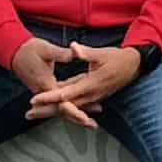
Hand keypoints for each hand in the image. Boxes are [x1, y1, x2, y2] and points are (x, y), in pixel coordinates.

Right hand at [10, 36, 94, 126]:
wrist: (15, 52)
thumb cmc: (30, 50)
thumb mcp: (46, 49)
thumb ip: (61, 53)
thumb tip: (73, 54)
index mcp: (45, 82)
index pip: (61, 102)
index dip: (73, 110)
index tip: (84, 117)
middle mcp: (43, 92)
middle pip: (62, 109)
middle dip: (77, 117)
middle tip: (92, 124)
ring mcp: (43, 93)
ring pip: (60, 108)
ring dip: (75, 115)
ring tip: (90, 122)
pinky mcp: (45, 91)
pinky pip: (58, 103)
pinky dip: (70, 108)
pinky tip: (80, 111)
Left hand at [27, 41, 143, 127]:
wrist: (133, 66)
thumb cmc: (117, 58)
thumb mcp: (102, 54)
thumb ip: (86, 53)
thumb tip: (73, 47)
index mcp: (90, 85)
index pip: (65, 93)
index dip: (49, 97)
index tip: (34, 99)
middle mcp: (89, 95)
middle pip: (64, 106)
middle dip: (46, 111)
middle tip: (28, 114)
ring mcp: (91, 97)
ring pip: (68, 108)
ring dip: (51, 111)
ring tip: (34, 114)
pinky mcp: (91, 96)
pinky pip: (74, 105)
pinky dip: (61, 109)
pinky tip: (51, 109)